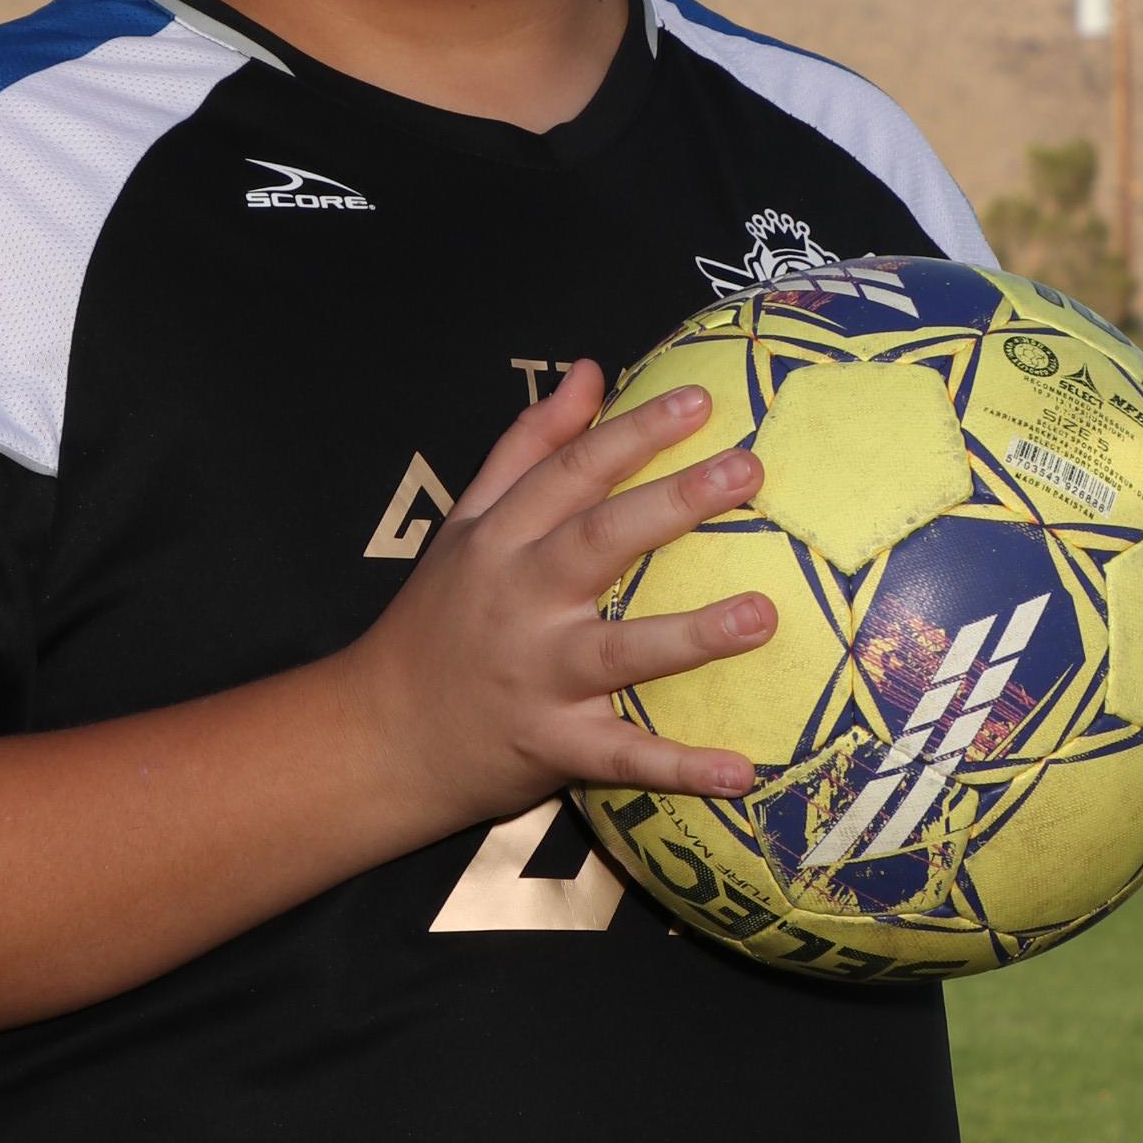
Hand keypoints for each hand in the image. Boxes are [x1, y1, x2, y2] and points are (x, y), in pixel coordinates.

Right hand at [346, 356, 770, 833]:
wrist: (380, 735)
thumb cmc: (439, 620)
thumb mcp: (466, 524)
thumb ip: (527, 448)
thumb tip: (592, 371)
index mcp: (499, 542)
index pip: (568, 475)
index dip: (631, 434)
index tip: (699, 403)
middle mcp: (517, 602)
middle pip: (597, 543)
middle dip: (671, 505)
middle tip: (747, 471)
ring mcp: (536, 678)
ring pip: (618, 652)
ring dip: (691, 636)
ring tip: (763, 615)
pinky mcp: (553, 747)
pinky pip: (622, 758)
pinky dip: (679, 768)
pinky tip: (741, 771)